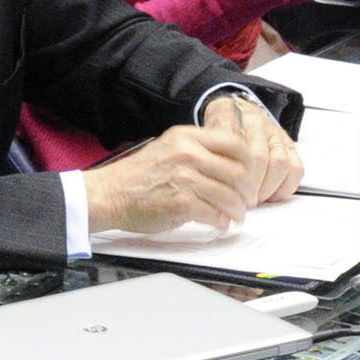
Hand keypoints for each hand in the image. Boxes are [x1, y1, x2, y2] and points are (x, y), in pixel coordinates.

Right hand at [83, 121, 277, 236]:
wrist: (109, 194)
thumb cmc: (138, 175)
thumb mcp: (169, 148)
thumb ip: (198, 150)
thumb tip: (232, 165)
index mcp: (187, 136)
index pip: (235, 144)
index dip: (250, 164)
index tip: (251, 177)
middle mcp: (188, 153)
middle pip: (238, 172)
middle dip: (248, 192)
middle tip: (248, 202)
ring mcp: (185, 178)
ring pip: (230, 196)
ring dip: (238, 210)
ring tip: (237, 216)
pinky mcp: (181, 203)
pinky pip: (215, 214)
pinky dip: (222, 221)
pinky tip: (220, 223)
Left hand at [199, 90, 302, 202]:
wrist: (235, 109)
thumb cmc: (222, 125)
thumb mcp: (211, 133)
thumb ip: (215, 152)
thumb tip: (217, 182)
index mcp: (241, 120)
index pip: (248, 154)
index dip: (242, 179)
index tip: (233, 192)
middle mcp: (263, 126)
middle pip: (265, 161)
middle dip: (255, 187)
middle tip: (244, 200)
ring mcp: (279, 136)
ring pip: (285, 165)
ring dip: (270, 188)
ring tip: (257, 198)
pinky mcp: (290, 146)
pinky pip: (297, 169)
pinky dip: (286, 187)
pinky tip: (272, 195)